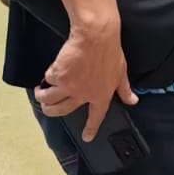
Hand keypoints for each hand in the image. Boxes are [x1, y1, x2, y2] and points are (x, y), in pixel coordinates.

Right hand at [35, 18, 135, 139]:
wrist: (96, 36)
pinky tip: (51, 71)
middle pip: (61, 110)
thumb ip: (124, 89)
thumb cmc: (110, 51)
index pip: (97, 116)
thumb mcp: (121, 72)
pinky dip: (48, 76)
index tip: (87, 138)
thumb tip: (133, 100)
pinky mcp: (58, 76)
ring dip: (42, 97)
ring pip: (49, 99)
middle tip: (47, 107)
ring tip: (40, 92)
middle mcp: (84, 95)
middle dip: (51, 111)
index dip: (91, 128)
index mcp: (101, 95)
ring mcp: (69, 87)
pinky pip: (48, 80)